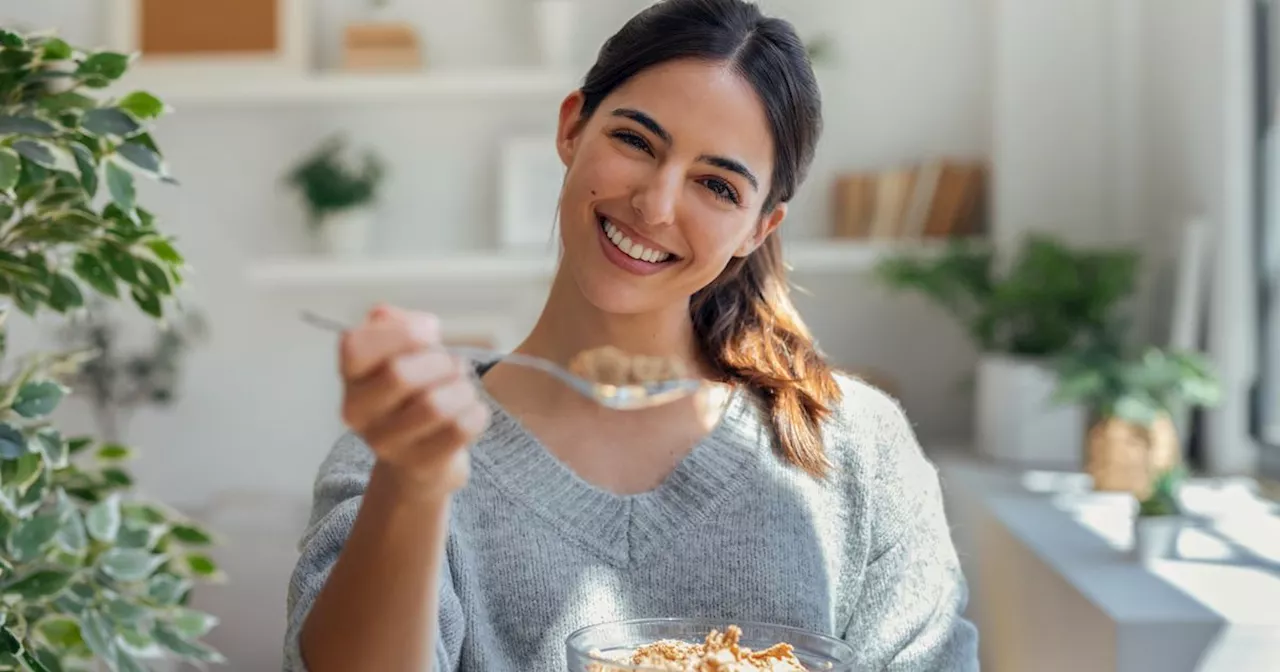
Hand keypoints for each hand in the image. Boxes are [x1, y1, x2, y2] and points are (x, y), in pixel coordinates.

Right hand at [338, 304, 489, 497]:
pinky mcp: (419, 464)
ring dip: (462, 389)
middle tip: (452, 366)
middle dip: (440, 363)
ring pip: (434, 405)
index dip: (401, 331)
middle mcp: (358, 411)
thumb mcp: (405, 352)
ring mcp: (386, 443)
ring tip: (463, 390)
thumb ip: (396, 325)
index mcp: (351, 376)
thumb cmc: (417, 391)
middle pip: (400, 375)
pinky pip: (459, 429)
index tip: (431, 332)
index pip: (355, 345)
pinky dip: (475, 413)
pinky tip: (471, 412)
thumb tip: (384, 314)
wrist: (423, 456)